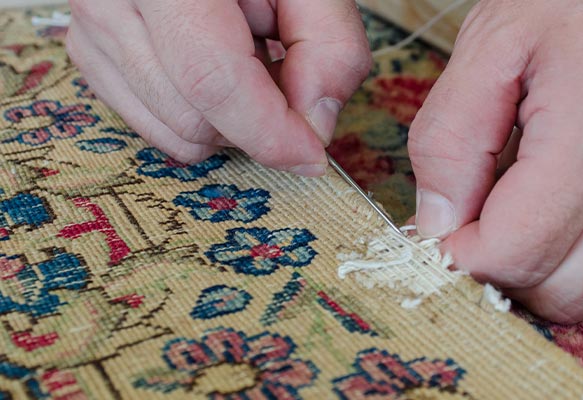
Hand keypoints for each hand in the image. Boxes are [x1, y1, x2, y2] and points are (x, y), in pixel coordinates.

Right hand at [66, 0, 370, 174]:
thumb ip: (329, 45)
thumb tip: (315, 125)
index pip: (211, 79)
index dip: (268, 131)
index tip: (311, 154)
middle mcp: (110, 1)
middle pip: (193, 118)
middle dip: (254, 120)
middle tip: (282, 70)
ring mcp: (93, 31)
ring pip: (174, 132)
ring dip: (228, 118)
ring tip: (244, 54)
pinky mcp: (92, 54)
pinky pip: (155, 126)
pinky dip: (199, 115)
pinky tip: (213, 66)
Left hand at [409, 0, 582, 322]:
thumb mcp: (488, 48)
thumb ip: (449, 141)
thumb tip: (435, 225)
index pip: (516, 255)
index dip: (458, 256)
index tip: (435, 229)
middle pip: (557, 293)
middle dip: (495, 274)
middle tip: (463, 226)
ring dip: (529, 266)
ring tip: (501, 207)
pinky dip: (560, 250)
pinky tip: (538, 202)